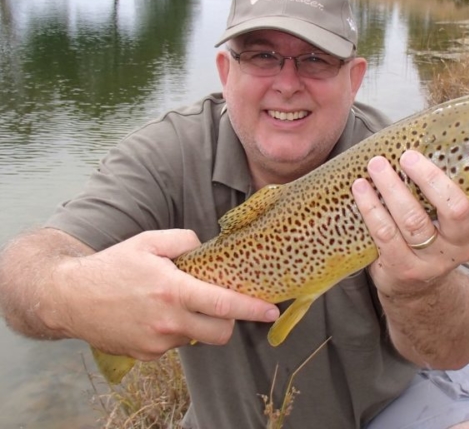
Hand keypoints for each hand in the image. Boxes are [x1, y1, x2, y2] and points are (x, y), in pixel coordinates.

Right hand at [51, 229, 279, 359]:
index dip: (252, 309)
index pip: (223, 304)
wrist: (69, 297)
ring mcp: (157, 342)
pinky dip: (175, 332)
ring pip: (196, 337)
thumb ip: (184, 240)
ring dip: (197, 324)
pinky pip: (174, 345)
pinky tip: (155, 315)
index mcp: (173, 291)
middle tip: (218, 303)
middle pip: (220, 332)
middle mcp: (168, 321)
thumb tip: (205, 248)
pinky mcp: (146, 355)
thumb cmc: (112, 265)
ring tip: (174, 303)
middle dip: (228, 320)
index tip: (271, 311)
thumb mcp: (149, 241)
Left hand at [351, 150, 468, 297]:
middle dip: (430, 179)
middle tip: (408, 156)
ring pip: (414, 220)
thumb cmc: (431, 234)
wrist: (415, 289)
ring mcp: (433, 260)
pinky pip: (385, 234)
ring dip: (392, 188)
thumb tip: (427, 134)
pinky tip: (360, 189)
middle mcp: (461, 243)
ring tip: (376, 165)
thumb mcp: (448, 216)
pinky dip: (371, 207)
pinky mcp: (404, 269)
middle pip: (456, 210)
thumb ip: (448, 185)